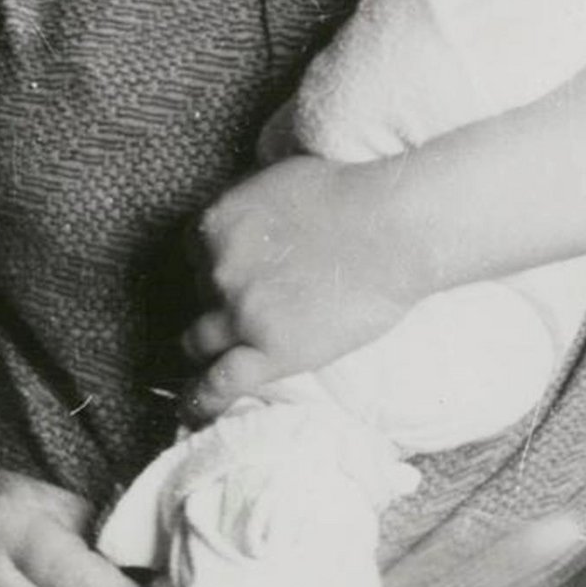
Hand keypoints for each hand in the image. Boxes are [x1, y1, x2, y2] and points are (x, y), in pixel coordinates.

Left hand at [182, 154, 416, 420]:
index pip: (194, 253)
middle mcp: (217, 269)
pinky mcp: (269, 352)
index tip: (236, 273)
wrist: (392, 230)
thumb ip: (251, 201)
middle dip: (216, 302)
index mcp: (216, 223)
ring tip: (214, 358)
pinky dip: (202, 398)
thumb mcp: (280, 178)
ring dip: (208, 346)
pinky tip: (196, 408)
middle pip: (197, 295)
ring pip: (198, 341)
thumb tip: (250, 213)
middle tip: (246, 307)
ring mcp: (240, 314)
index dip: (215, 264)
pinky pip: (219, 384)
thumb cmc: (351, 194)